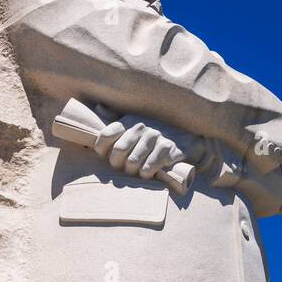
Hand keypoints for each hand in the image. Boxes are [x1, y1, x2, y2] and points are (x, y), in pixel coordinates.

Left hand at [92, 108, 216, 180]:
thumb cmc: (148, 141)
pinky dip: (147, 174)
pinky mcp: (168, 149)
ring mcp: (155, 137)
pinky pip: (149, 168)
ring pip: (133, 162)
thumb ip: (113, 123)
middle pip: (118, 151)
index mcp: (128, 123)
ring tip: (137, 171)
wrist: (182, 142)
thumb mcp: (131, 130)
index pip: (105, 135)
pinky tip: (150, 173)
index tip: (107, 156)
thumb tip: (99, 107)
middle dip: (118, 164)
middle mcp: (141, 127)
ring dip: (133, 171)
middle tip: (124, 167)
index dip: (102, 150)